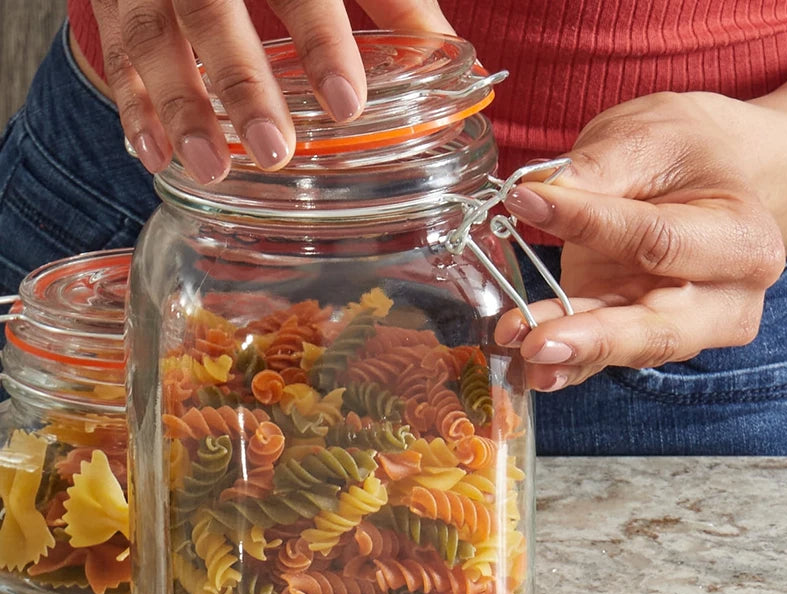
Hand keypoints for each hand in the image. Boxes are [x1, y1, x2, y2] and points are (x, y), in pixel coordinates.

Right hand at [89, 0, 452, 181]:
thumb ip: (395, 3)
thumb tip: (457, 64)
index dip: (322, 39)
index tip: (346, 103)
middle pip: (214, 8)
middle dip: (243, 80)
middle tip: (273, 150)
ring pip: (151, 33)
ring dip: (178, 104)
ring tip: (210, 167)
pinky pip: (113, 51)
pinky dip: (131, 105)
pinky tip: (153, 154)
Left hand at [495, 89, 786, 391]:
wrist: (701, 182)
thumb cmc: (681, 157)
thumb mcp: (647, 140)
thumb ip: (597, 169)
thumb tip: (534, 191)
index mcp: (741, 240)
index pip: (658, 241)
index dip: (590, 223)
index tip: (526, 201)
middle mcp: (722, 300)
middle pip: (656, 329)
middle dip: (593, 337)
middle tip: (538, 341)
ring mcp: (682, 329)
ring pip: (624, 349)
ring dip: (568, 353)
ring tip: (522, 347)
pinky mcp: (637, 338)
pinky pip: (602, 360)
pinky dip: (566, 366)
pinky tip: (533, 370)